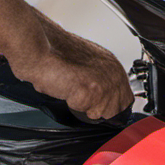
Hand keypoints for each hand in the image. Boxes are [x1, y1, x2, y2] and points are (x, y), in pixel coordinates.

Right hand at [8, 12, 133, 120]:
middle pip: (117, 110)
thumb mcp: (83, 63)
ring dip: (86, 108)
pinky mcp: (93, 92)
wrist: (39, 49)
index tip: (95, 103)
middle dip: (98, 108)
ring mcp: (105, 83)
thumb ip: (95, 78)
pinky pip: (88, 114)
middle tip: (79, 94)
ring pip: (102, 114)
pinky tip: (67, 91)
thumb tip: (99, 99)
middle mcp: (114, 72)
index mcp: (113, 64)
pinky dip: (76, 107)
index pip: (125, 98)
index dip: (108, 105)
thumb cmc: (53, 53)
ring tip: (71, 90)